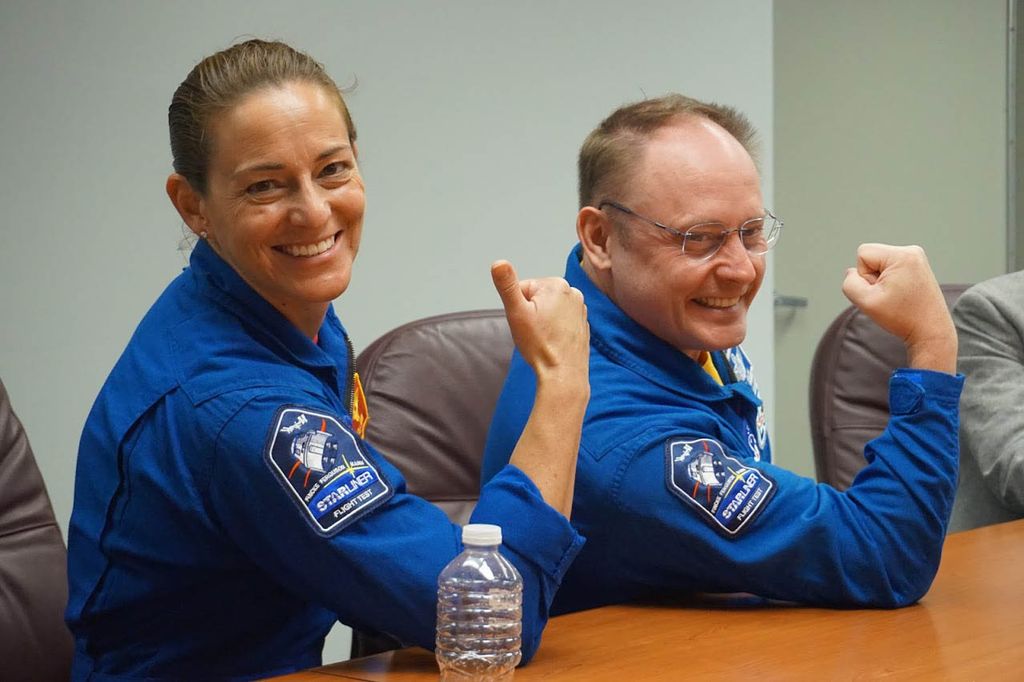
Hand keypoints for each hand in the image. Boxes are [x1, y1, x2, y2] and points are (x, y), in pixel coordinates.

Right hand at [490, 260, 589, 386]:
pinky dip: (554, 330)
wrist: (563, 374)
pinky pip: (560, 322)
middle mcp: (573, 292)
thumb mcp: (516, 313)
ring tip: (544, 338)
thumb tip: (498, 262)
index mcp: (556, 284)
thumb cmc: (540, 345)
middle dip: (530, 314)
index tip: (526, 324)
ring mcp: (580, 308)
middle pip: (536, 298)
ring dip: (542, 322)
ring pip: (548, 310)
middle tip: (534, 332)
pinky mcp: (582, 324)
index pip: (523, 289)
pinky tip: (553, 343)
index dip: (518, 308)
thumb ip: (507, 285)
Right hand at [841, 243, 956, 372]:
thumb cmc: (902, 317)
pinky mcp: (918, 265)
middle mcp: (912, 251)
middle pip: (872, 256)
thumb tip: (851, 271)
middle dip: (873, 277)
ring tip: (896, 296)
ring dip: (881, 280)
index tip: (880, 291)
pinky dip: (890, 280)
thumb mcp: (866, 302)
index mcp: (902, 255)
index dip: (864, 275)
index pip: (863, 253)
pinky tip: (901, 294)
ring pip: (880, 262)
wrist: (930, 330)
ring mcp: (917, 258)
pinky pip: (891, 267)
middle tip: (889, 296)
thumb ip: (850, 284)